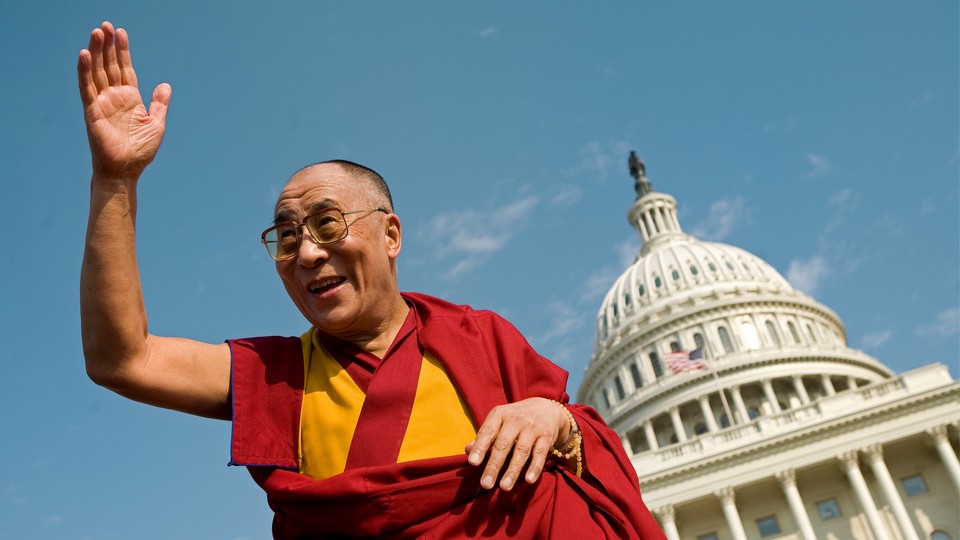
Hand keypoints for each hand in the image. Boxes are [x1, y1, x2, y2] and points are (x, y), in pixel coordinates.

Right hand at [78, 21, 170, 179]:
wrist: (126, 171)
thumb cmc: (139, 151)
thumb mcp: (156, 124)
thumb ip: (159, 103)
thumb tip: (165, 84)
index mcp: (130, 99)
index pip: (125, 69)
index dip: (123, 51)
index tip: (121, 32)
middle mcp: (114, 97)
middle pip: (110, 66)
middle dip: (108, 46)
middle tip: (106, 25)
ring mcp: (102, 103)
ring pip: (97, 72)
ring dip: (97, 52)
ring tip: (97, 32)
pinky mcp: (92, 111)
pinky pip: (87, 88)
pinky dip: (85, 71)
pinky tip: (85, 55)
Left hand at [465, 397, 569, 490]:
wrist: (546, 408)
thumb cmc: (515, 420)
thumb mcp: (498, 422)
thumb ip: (484, 437)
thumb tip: (467, 450)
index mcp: (500, 414)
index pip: (487, 431)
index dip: (480, 447)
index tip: (472, 462)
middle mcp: (516, 419)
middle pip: (503, 444)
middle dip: (494, 465)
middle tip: (486, 484)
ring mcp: (532, 427)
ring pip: (521, 451)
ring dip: (513, 470)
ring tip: (504, 487)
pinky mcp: (546, 436)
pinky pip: (540, 453)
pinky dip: (535, 467)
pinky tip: (528, 480)